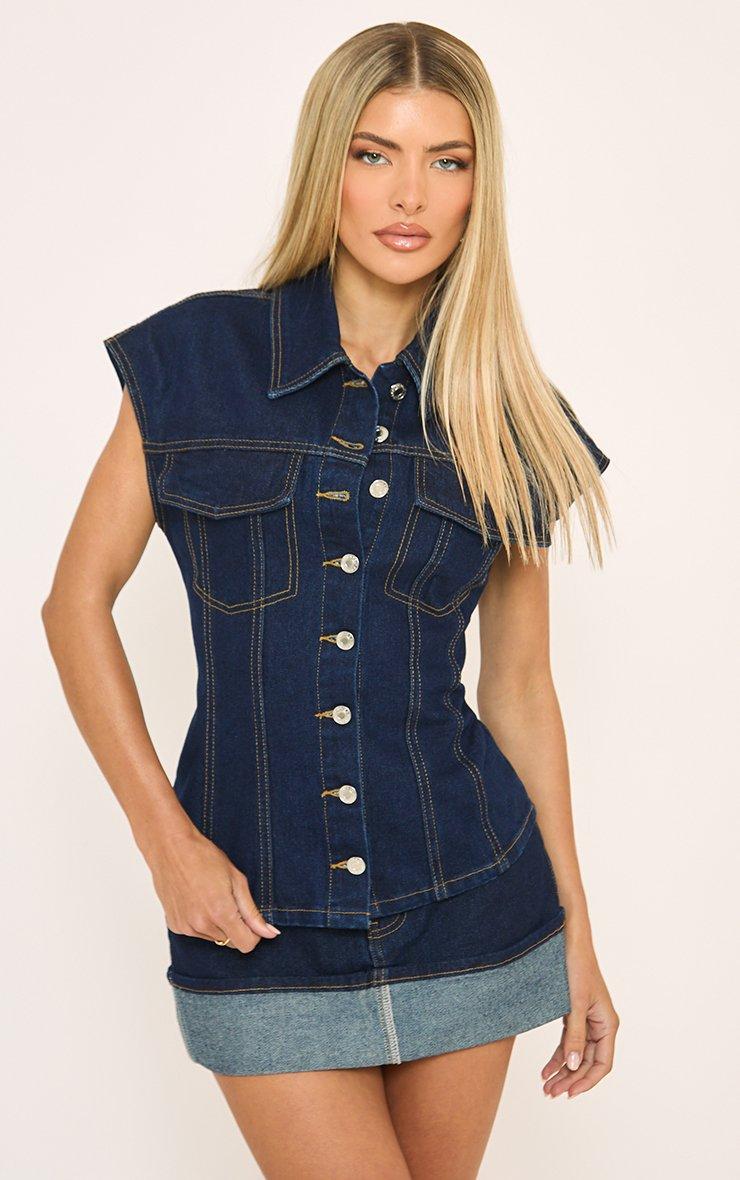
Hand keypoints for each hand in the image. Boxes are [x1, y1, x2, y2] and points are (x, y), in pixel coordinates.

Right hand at [144, 827, 280, 952]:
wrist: (171, 848)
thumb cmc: (204, 857)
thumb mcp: (236, 880)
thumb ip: (252, 912)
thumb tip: (269, 933)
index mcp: (220, 913)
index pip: (246, 945)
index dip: (254, 934)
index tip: (251, 919)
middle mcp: (201, 926)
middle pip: (230, 942)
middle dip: (236, 927)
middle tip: (230, 901)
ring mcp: (186, 927)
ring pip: (213, 938)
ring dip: (218, 925)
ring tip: (211, 897)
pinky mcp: (175, 925)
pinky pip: (196, 933)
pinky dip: (201, 923)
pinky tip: (197, 901)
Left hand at [541, 933, 618, 1098]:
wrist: (568, 940)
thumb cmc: (577, 966)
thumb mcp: (575, 1003)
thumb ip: (574, 1035)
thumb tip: (572, 1065)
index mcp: (608, 1024)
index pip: (602, 1063)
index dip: (587, 1081)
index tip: (570, 1094)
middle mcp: (600, 1025)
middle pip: (587, 1062)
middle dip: (570, 1080)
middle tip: (550, 1093)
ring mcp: (587, 1020)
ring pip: (576, 1054)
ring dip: (562, 1071)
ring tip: (546, 1087)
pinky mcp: (574, 1014)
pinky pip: (568, 1042)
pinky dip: (558, 1056)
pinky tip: (546, 1069)